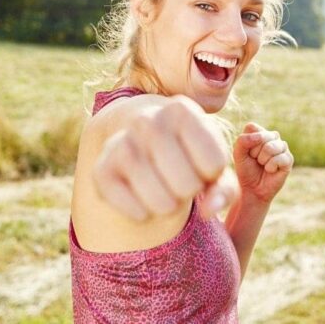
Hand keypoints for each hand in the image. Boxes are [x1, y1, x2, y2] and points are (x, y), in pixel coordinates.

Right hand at [93, 95, 240, 221]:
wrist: (139, 137)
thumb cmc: (187, 153)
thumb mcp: (212, 163)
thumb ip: (224, 189)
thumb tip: (209, 211)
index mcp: (181, 111)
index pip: (213, 163)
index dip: (211, 174)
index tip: (200, 164)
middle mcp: (147, 121)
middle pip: (187, 185)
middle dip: (189, 191)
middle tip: (180, 180)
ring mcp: (120, 143)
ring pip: (161, 201)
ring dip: (168, 207)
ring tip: (165, 192)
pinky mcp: (101, 169)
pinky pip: (132, 209)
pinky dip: (142, 214)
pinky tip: (143, 202)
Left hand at [233, 122, 292, 203]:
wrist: (252, 189)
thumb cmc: (245, 170)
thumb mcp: (238, 154)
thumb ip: (243, 140)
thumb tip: (262, 137)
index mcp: (260, 132)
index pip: (252, 127)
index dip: (246, 142)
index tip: (247, 152)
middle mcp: (273, 137)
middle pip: (262, 137)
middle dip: (254, 152)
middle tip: (256, 161)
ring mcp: (282, 147)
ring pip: (270, 147)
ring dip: (262, 160)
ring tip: (263, 165)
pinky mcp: (289, 159)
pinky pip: (279, 158)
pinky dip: (270, 167)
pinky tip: (271, 170)